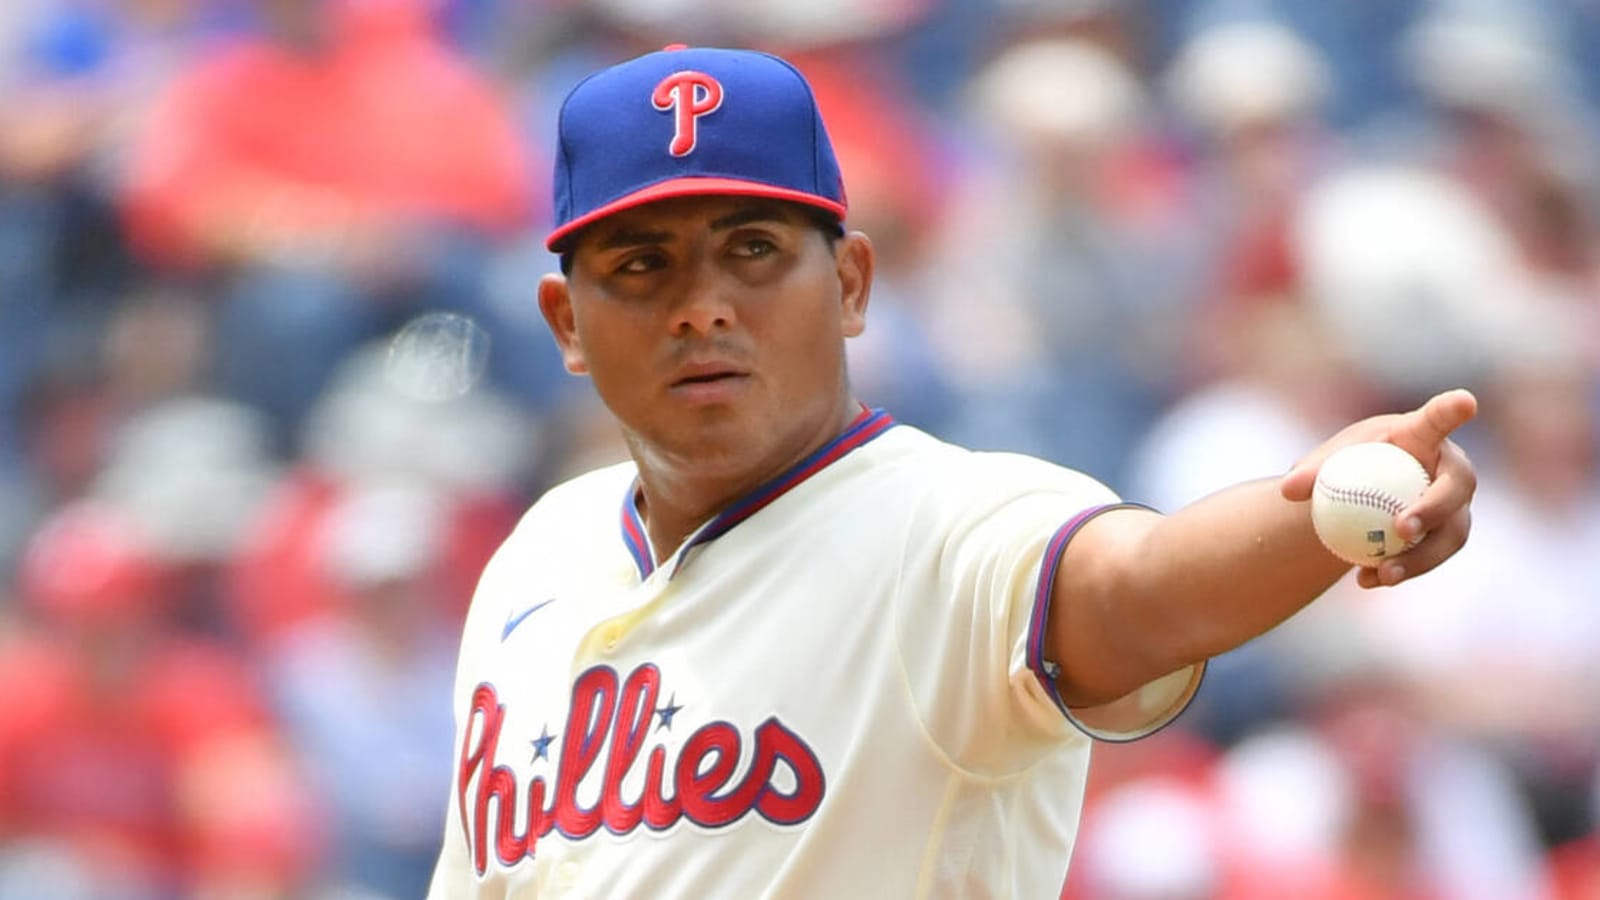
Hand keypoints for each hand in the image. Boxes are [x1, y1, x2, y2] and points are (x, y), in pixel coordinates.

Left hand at [1280, 389, 1478, 587]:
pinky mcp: (1449, 535)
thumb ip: (1309, 471)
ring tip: (1385, 572)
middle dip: (1435, 507)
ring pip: (1451, 533)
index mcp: (1423, 434)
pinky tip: (1366, 579)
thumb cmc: (1349, 464)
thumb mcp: (1326, 462)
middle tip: (1402, 528)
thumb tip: (1289, 489)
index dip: (1453, 410)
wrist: (1361, 496)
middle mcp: (1451, 467)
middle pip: (1456, 487)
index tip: (1464, 402)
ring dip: (1421, 556)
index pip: (1439, 418)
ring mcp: (1457, 504)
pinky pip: (1431, 558)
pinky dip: (1402, 570)